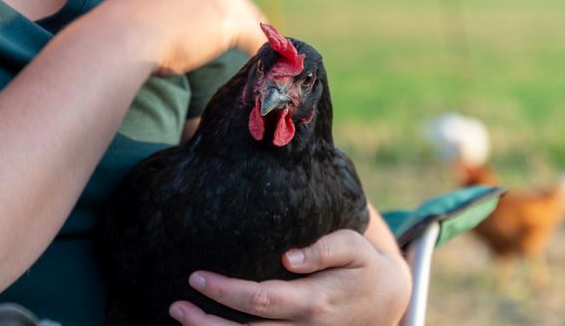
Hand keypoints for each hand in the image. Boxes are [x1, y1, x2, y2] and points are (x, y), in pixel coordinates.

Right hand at [83, 0, 266, 73]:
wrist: (123, 38)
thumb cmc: (123, 33)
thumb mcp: (145, 8)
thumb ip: (165, 8)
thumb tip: (171, 27)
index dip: (219, 2)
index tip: (222, 16)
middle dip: (239, 14)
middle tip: (247, 32)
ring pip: (245, 12)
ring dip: (250, 30)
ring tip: (255, 46)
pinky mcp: (228, 19)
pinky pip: (252, 31)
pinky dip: (257, 43)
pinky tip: (260, 54)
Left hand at [168, 230, 410, 324]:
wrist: (388, 300)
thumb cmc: (364, 266)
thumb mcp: (354, 247)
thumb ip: (325, 249)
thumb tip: (288, 256)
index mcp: (316, 302)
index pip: (262, 300)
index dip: (226, 292)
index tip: (197, 277)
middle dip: (207, 323)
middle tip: (176, 305)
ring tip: (182, 318)